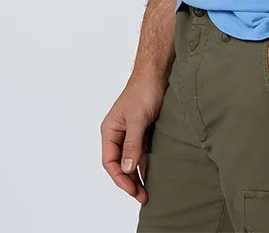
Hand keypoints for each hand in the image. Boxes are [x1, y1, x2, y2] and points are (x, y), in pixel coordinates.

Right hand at [101, 69, 166, 204]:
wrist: (158, 72)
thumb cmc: (144, 90)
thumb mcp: (138, 118)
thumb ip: (132, 144)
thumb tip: (127, 168)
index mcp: (110, 130)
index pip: (110, 162)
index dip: (120, 179)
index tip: (133, 190)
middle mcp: (118, 133)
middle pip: (120, 164)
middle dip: (129, 181)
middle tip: (142, 196)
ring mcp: (131, 132)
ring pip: (131, 160)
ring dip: (138, 175)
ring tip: (147, 191)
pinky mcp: (144, 130)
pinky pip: (142, 152)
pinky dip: (146, 164)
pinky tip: (152, 175)